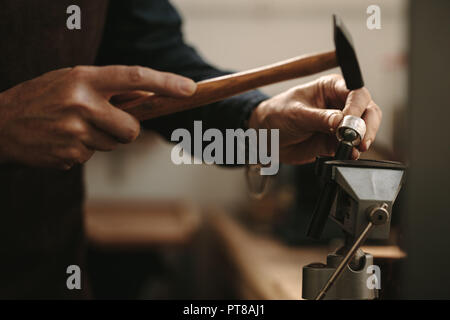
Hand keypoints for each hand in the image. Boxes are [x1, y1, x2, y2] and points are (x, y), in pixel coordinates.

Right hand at [0, 65, 196, 168]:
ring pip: (114, 145)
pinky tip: (62, 140)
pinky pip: (94, 156)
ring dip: (101, 139)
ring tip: (72, 128)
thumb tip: (148, 98)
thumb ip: (107, 88)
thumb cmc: (42, 98)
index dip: (166, 83)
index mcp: (84, 79)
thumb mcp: (71, 81)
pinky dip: (83, 150)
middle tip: (104, 121)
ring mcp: (75, 132)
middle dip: (126, 129)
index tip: (190, 89)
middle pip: (132, 128)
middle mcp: (82, 104)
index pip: (134, 77)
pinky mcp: (70, 156)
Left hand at [248, 74, 380, 164]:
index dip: (357, 107)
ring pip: (364, 129)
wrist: (266, 137)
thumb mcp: (296, 114)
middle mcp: (340, 102)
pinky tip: (350, 154)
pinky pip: (352, 145)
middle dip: (367, 125)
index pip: (356, 92)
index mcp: (331, 87)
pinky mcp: (337, 141)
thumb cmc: (277, 115)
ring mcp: (340, 123)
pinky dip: (354, 150)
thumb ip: (320, 118)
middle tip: (359, 139)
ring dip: (363, 139)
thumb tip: (341, 122)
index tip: (350, 122)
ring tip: (355, 148)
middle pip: (367, 110)